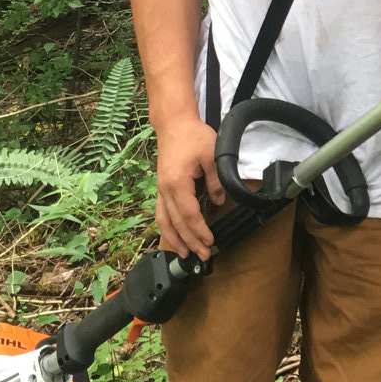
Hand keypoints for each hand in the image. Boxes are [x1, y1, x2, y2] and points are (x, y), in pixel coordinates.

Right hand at [153, 113, 223, 257]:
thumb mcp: (212, 154)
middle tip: (204, 256)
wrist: (174, 125)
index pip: (189, 214)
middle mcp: (165, 190)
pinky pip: (162, 214)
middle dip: (190, 242)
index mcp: (177, 183)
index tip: (210, 242)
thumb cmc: (193, 137)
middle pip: (176, 223)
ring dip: (175, 240)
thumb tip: (219, 201)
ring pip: (164, 222)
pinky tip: (174, 238)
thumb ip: (216, 180)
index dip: (200, 231)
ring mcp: (160, 190)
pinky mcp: (161, 189)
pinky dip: (168, 229)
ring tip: (186, 255)